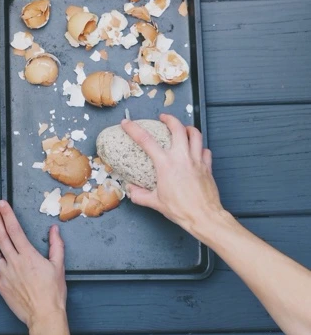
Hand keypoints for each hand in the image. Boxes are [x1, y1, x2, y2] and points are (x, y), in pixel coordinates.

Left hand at [0, 200, 66, 329]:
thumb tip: (54, 230)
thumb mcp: (59, 266)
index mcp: (28, 255)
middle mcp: (14, 261)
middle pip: (1, 235)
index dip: (7, 215)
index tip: (2, 205)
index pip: (14, 229)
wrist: (44, 315)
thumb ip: (56, 246)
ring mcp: (5, 273)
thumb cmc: (53, 293)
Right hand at [121, 114, 224, 232]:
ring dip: (188, 128)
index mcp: (165, 165)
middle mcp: (181, 158)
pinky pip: (205, 150)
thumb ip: (140, 195)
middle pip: (177, 128)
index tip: (127, 123)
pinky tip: (196, 150)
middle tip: (163, 118)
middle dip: (170, 119)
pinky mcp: (207, 167)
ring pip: (195, 135)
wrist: (204, 216)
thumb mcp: (155, 202)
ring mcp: (196, 161)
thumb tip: (131, 190)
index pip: (146, 140)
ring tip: (183, 128)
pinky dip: (200, 147)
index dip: (134, 129)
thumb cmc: (181, 209)